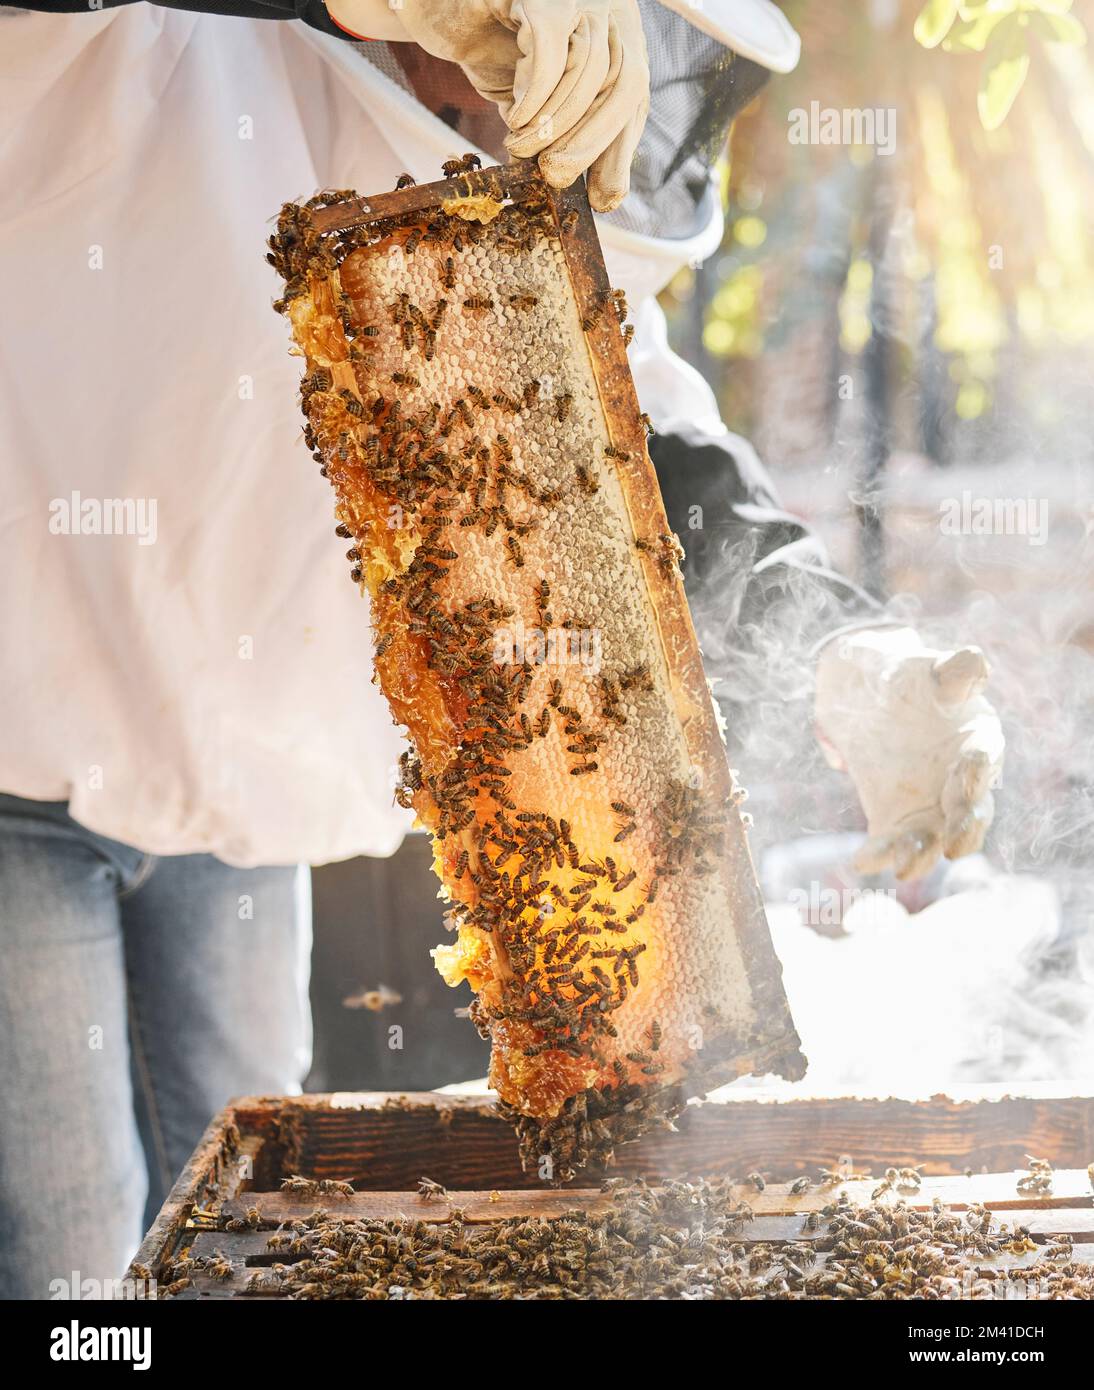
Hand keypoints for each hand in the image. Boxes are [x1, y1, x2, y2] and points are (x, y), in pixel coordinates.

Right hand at [327, 1, 648, 210]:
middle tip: (555, 176)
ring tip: (520, 145)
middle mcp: (604, 7)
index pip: (634, 96)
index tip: (601, 198)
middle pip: (622, 82)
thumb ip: (570, 137)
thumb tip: (603, 198)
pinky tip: (516, 116)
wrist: (435, 11)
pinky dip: (537, 90)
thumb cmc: (491, 54)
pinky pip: (551, 41)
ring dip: (553, 121)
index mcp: (615, 36)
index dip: (621, 151)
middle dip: (589, 142)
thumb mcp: (540, 106)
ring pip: (588, 65)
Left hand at [814, 626, 1004, 879]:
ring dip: (922, 854)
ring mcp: (929, 807)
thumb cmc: (903, 679)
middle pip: (970, 814)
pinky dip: (878, 855)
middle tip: (953, 845)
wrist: (862, 696)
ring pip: (933, 838)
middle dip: (963, 830)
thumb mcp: (921, 667)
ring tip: (905, 867)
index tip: (966, 776)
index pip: (982, 761)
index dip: (976, 772)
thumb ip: (949, 671)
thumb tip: (974, 664)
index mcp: (976, 742)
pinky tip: (861, 862)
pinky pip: (890, 845)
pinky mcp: (896, 822)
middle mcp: (960, 783)